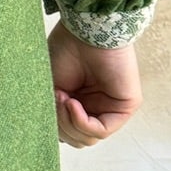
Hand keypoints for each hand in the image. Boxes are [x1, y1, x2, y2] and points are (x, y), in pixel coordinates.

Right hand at [48, 25, 142, 147]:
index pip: (67, 133)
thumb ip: (55, 115)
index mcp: (80, 104)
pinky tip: (73, 104)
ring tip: (63, 98)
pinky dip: (83, 122)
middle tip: (55, 100)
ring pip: (88, 138)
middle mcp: (97, 108)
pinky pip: (102, 130)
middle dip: (61, 126)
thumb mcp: (51, 89)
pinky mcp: (125, 107)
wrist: (84, 31)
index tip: (45, 104)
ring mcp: (112, 109)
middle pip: (77, 139)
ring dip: (70, 122)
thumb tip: (56, 137)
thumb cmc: (65, 51)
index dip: (54, 126)